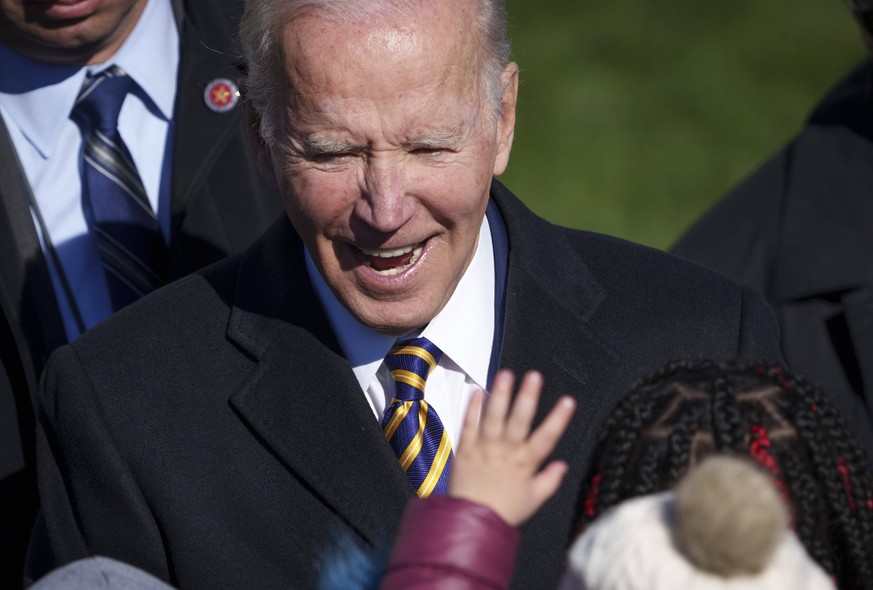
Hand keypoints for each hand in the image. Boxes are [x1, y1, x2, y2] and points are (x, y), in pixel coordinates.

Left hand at [449, 370, 575, 525]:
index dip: (558, 419)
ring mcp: (484, 449)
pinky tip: (477, 391)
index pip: (546, 438)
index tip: (568, 401)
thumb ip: (549, 481)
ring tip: (506, 375)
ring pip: (493, 418)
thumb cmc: (503, 511)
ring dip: (500, 395)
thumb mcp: (533, 500)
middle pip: (519, 421)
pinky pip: (469, 425)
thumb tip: (562, 465)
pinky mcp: (466, 449)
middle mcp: (505, 453)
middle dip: (528, 397)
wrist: (471, 521)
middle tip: (534, 377)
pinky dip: (472, 408)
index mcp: (525, 464)